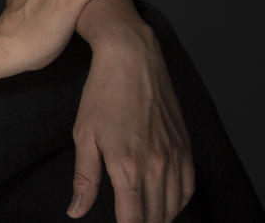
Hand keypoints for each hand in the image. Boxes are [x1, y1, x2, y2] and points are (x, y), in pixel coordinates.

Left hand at [67, 39, 193, 222]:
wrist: (132, 58)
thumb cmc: (103, 93)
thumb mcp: (84, 136)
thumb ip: (85, 179)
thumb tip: (76, 211)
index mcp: (128, 167)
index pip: (134, 221)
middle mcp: (157, 166)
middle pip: (157, 218)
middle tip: (129, 220)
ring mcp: (175, 156)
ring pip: (174, 206)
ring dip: (160, 217)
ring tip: (144, 217)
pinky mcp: (185, 145)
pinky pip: (188, 186)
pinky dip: (178, 201)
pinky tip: (165, 202)